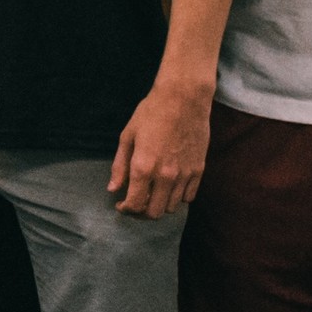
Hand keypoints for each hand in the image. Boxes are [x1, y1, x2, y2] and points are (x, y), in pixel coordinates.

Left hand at [107, 84, 211, 218]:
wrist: (184, 99)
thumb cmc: (151, 113)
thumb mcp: (127, 136)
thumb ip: (119, 166)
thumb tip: (113, 189)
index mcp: (143, 167)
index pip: (134, 205)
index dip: (126, 209)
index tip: (121, 204)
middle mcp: (165, 175)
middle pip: (154, 213)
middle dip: (142, 212)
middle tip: (135, 202)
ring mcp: (184, 174)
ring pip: (172, 207)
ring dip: (160, 205)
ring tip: (152, 193)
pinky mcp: (199, 170)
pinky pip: (189, 197)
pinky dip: (177, 197)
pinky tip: (169, 187)